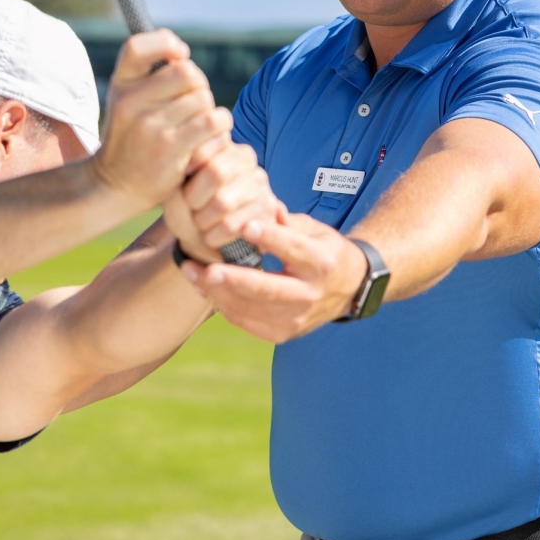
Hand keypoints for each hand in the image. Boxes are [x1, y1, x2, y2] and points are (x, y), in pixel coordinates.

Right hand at [89, 30, 231, 211]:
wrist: (116, 186)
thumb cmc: (131, 138)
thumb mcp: (126, 102)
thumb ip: (147, 75)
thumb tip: (179, 50)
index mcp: (121, 85)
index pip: (137, 47)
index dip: (165, 44)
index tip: (179, 56)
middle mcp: (131, 102)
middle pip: (187, 72)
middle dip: (199, 86)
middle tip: (194, 105)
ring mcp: (151, 125)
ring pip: (203, 98)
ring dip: (210, 111)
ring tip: (200, 126)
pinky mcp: (172, 148)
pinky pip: (212, 122)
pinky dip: (220, 128)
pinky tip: (211, 138)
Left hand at [163, 140, 284, 262]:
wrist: (201, 239)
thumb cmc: (185, 207)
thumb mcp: (175, 186)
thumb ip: (180, 168)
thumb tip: (190, 156)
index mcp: (222, 145)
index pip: (203, 150)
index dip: (186, 171)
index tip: (180, 184)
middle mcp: (246, 159)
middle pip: (216, 172)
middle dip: (194, 198)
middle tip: (192, 208)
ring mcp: (260, 184)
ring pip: (222, 203)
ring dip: (202, 220)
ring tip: (201, 222)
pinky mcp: (266, 210)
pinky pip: (231, 225)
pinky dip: (213, 235)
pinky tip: (212, 234)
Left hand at [180, 213, 366, 342]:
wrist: (349, 289)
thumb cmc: (324, 251)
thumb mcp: (315, 231)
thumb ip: (287, 221)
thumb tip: (264, 205)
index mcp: (321, 263)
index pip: (294, 249)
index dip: (271, 239)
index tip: (245, 226)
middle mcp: (310, 294)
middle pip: (268, 289)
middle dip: (234, 280)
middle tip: (207, 269)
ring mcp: (295, 319)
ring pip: (250, 310)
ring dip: (216, 293)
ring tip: (191, 272)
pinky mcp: (282, 334)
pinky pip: (245, 321)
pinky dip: (221, 304)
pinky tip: (202, 287)